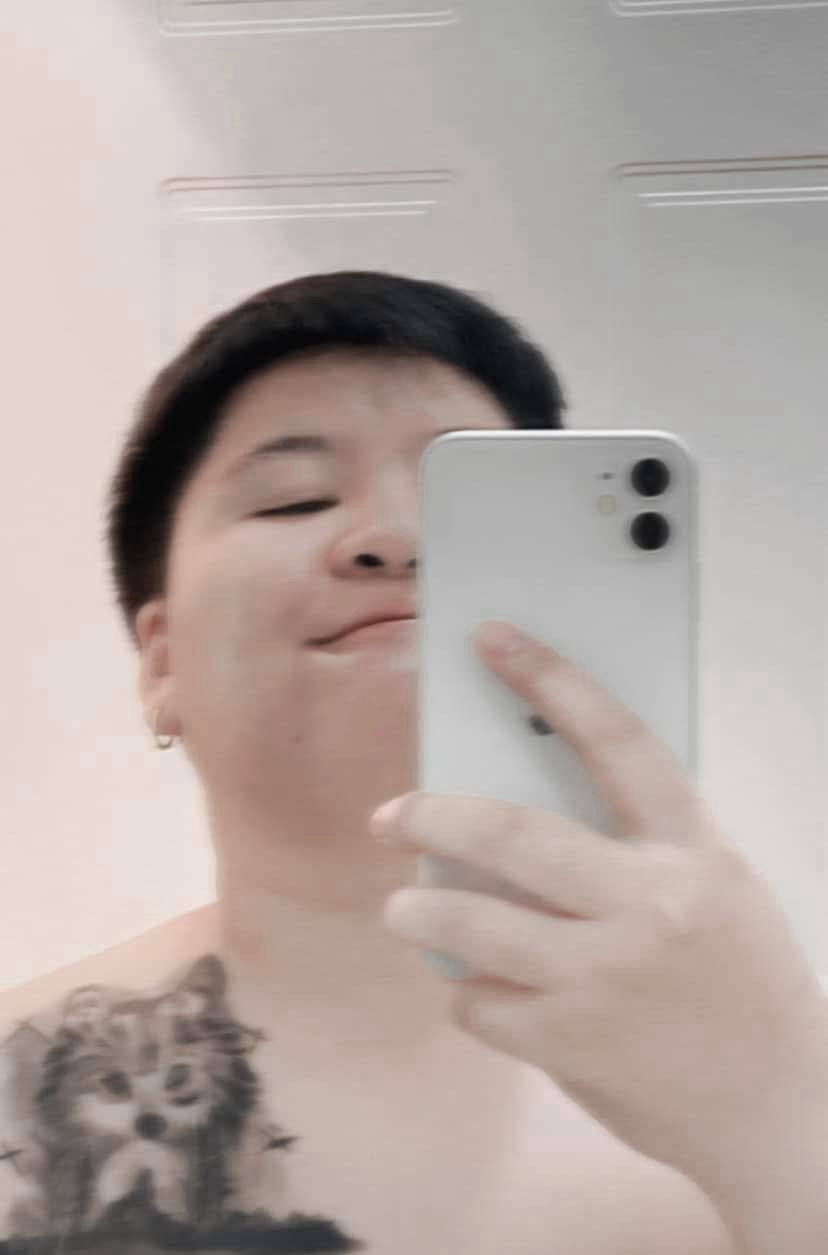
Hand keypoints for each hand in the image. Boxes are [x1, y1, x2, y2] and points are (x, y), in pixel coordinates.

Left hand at [372, 621, 827, 1186]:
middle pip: (511, 835)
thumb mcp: (710, 886)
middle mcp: (650, 906)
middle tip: (391, 816)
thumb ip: (634, 845)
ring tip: (402, 908)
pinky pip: (480, 1003)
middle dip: (431, 817)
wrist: (781, 1108)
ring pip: (472, 924)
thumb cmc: (740, 981)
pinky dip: (468, 994)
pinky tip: (483, 992)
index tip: (493, 639)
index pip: (616, 740)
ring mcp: (606, 979)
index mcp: (692, 850)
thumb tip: (521, 797)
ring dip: (417, 912)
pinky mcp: (571, 1045)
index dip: (551, 678)